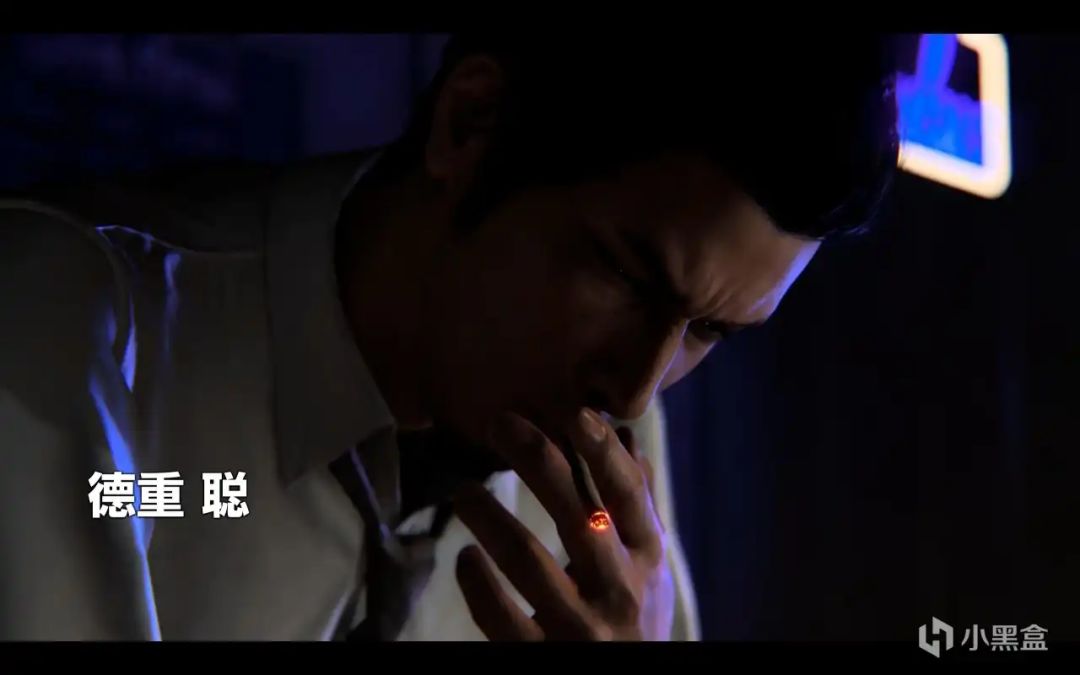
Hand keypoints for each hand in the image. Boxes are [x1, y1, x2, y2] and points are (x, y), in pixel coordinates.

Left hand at [453, 409, 674, 640]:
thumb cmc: (633, 622)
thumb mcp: (647, 568)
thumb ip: (635, 506)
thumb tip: (627, 438)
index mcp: (647, 562)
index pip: (627, 496)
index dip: (603, 453)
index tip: (574, 412)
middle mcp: (620, 592)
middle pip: (576, 515)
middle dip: (538, 462)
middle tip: (499, 423)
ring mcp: (581, 629)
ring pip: (530, 562)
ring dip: (491, 518)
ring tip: (462, 491)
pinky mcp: (543, 659)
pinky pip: (503, 618)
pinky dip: (479, 584)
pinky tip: (463, 558)